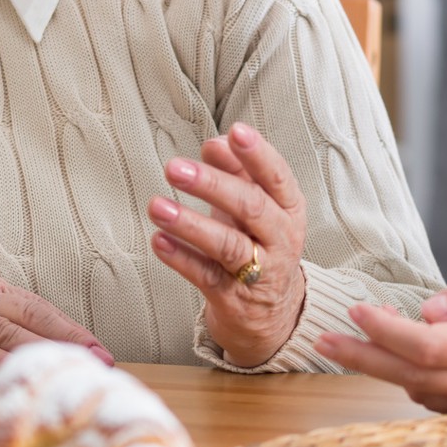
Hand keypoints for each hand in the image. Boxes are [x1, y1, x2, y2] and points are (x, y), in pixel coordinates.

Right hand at [0, 254, 112, 369]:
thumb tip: (11, 342)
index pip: (34, 307)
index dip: (68, 327)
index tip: (97, 348)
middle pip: (32, 315)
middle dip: (70, 338)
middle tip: (101, 361)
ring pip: (8, 329)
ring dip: (44, 349)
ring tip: (72, 367)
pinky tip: (15, 373)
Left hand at [148, 122, 307, 367]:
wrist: (273, 314)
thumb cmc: (258, 243)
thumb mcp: (254, 205)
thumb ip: (236, 171)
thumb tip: (215, 142)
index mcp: (289, 209)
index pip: (277, 177)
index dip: (258, 154)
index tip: (235, 132)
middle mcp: (280, 238)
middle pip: (251, 207)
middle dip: (212, 184)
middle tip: (175, 168)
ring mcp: (260, 271)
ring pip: (227, 245)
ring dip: (190, 224)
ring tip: (157, 207)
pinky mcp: (233, 298)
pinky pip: (206, 276)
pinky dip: (181, 258)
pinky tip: (159, 241)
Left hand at [314, 260, 446, 412]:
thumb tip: (427, 311)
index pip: (430, 347)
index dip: (387, 331)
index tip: (357, 311)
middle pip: (414, 376)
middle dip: (364, 357)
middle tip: (323, 340)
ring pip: (423, 391)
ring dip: (384, 367)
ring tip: (354, 339)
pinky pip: (440, 399)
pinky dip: (412, 377)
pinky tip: (396, 356)